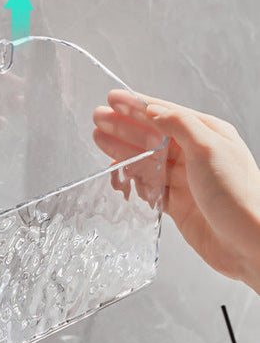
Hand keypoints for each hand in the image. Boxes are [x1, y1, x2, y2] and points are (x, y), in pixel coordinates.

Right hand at [93, 89, 259, 292]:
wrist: (250, 244)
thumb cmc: (239, 195)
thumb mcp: (209, 148)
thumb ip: (179, 125)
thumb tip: (153, 109)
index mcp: (207, 134)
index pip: (165, 113)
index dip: (136, 105)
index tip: (113, 98)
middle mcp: (195, 154)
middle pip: (151, 134)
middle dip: (123, 125)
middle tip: (98, 117)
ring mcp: (185, 179)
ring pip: (145, 159)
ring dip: (122, 149)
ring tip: (99, 139)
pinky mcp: (177, 202)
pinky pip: (147, 185)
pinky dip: (131, 178)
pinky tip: (117, 172)